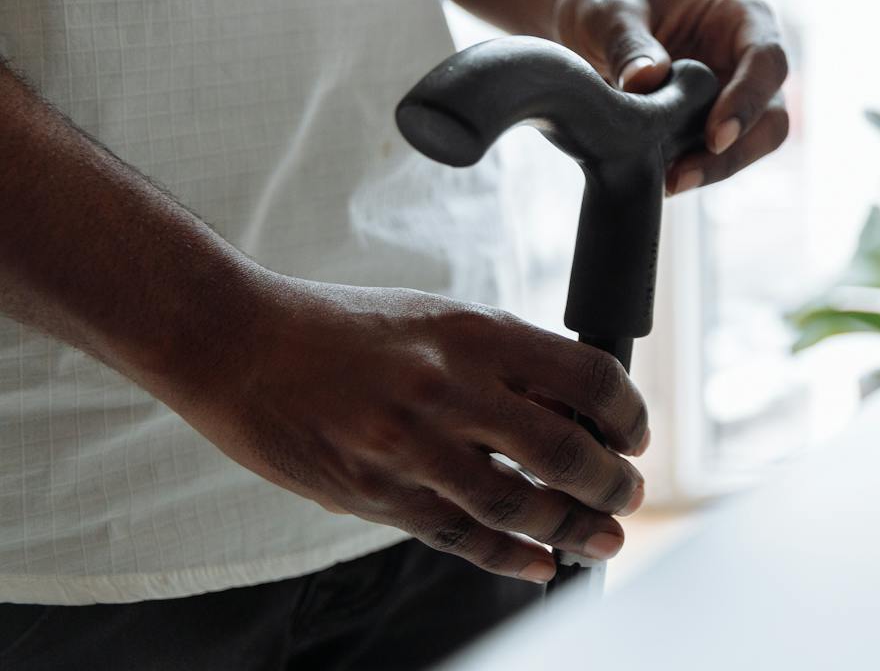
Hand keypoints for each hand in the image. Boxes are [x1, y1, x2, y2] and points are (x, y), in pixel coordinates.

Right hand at [164, 278, 649, 582]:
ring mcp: (411, 447)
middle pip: (564, 449)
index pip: (585, 377)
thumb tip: (574, 407)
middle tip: (630, 492)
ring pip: (519, 504)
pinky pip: (460, 536)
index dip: (626, 413)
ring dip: (574, 527)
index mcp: (474, 333)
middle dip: (612, 481)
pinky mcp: (376, 495)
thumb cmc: (343, 329)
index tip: (634, 434)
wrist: (240, 346)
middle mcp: (449, 389)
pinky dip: (510, 556)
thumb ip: (503, 359)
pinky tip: (540, 563)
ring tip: (603, 537)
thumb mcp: (437, 320)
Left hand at [552, 0, 790, 194]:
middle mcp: (750, 58)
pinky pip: (720, 157)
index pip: (767, 59)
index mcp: (742, 16)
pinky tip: (661, 180)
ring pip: (754, 144)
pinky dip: (696, 171)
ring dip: (716, 169)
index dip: (748, 99)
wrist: (588, 27)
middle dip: (737, 150)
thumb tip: (646, 81)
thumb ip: (627, 43)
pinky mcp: (716, 125)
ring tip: (668, 182)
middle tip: (684, 175)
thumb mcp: (609, 12)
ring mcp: (738, 94)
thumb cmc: (607, 2)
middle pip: (772, 113)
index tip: (716, 136)